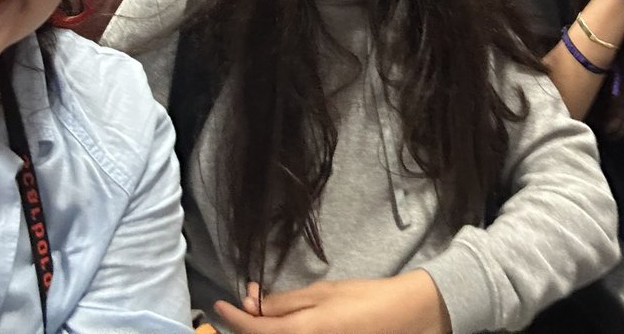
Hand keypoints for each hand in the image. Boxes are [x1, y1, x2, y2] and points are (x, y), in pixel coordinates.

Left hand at [215, 271, 449, 333]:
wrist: (404, 317)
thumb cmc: (363, 298)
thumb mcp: (322, 293)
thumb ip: (285, 303)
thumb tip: (254, 305)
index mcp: (300, 333)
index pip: (254, 331)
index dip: (233, 319)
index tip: (219, 304)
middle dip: (247, 326)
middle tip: (244, 305)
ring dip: (264, 331)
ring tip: (261, 312)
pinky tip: (282, 323)